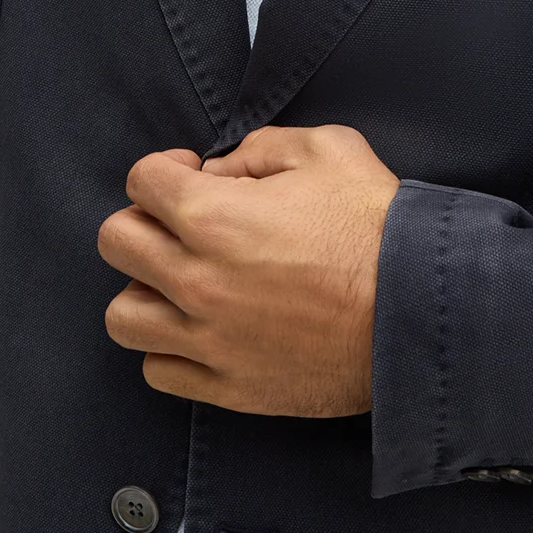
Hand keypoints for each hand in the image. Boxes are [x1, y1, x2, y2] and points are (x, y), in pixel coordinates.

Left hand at [97, 125, 400, 415]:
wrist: (416, 310)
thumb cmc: (376, 227)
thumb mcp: (327, 150)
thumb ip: (260, 148)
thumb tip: (222, 170)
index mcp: (214, 216)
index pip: (141, 181)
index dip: (164, 168)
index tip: (189, 174)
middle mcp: (198, 279)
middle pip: (116, 241)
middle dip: (143, 219)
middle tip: (180, 221)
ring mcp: (209, 339)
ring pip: (122, 315)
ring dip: (145, 288)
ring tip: (182, 278)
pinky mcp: (228, 385)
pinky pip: (158, 370)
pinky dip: (170, 346)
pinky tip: (202, 325)